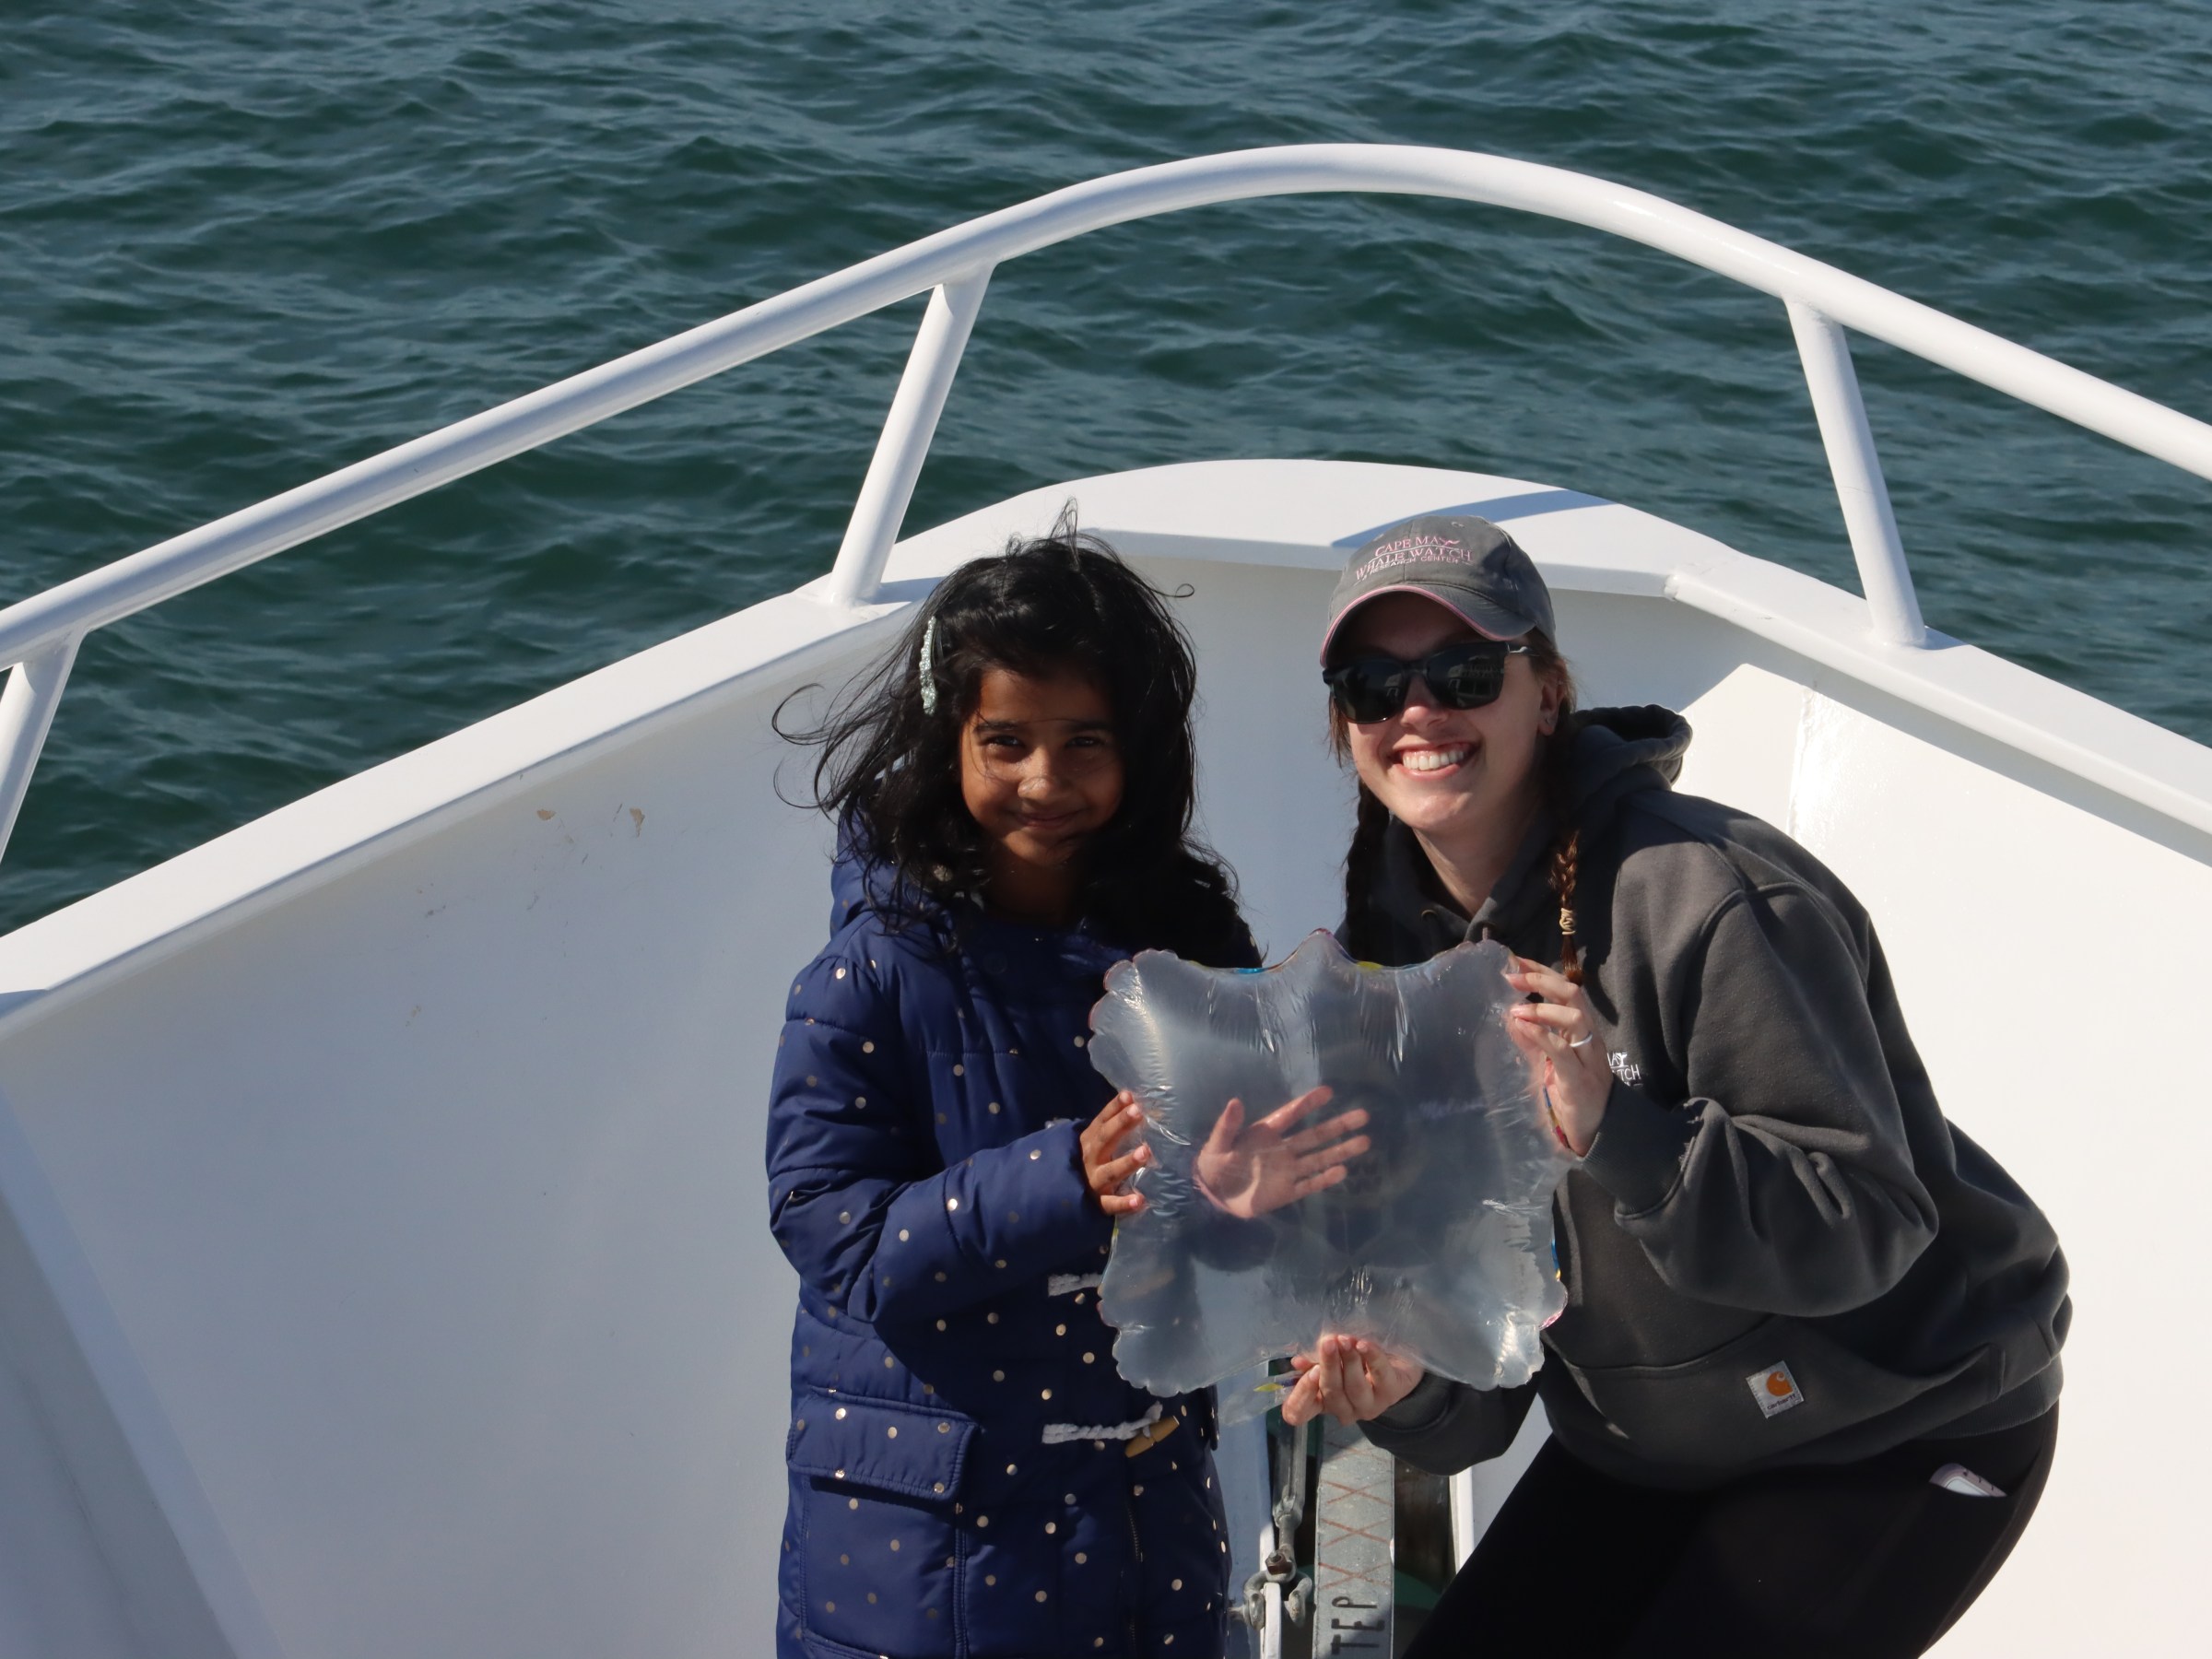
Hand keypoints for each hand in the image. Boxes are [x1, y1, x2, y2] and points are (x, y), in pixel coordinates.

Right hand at [1081, 1091, 1150, 1216]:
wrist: (1061, 1195)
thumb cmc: (1089, 1163)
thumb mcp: (1095, 1142)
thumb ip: (1113, 1125)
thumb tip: (1135, 1102)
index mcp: (1089, 1141)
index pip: (1101, 1121)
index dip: (1114, 1108)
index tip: (1129, 1096)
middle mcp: (1090, 1158)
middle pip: (1105, 1140)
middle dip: (1121, 1125)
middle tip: (1138, 1112)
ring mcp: (1094, 1181)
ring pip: (1110, 1172)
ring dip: (1127, 1162)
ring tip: (1145, 1152)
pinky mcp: (1098, 1203)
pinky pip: (1111, 1204)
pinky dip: (1124, 1203)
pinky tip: (1140, 1200)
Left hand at [1193, 1087, 1369, 1218]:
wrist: (1212, 1196)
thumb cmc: (1214, 1164)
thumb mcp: (1217, 1143)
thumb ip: (1227, 1125)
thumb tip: (1235, 1101)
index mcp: (1265, 1133)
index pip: (1291, 1115)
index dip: (1308, 1103)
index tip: (1329, 1091)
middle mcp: (1282, 1149)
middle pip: (1315, 1136)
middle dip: (1338, 1125)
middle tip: (1363, 1115)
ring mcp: (1287, 1171)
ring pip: (1319, 1158)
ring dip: (1341, 1150)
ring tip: (1364, 1141)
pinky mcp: (1286, 1192)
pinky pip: (1309, 1184)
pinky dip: (1325, 1179)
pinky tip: (1343, 1171)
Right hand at [1280, 1334, 1424, 1425]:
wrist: (1396, 1365)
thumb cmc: (1357, 1362)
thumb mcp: (1333, 1360)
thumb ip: (1314, 1362)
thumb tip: (1297, 1362)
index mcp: (1322, 1403)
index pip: (1299, 1412)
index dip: (1301, 1396)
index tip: (1309, 1372)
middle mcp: (1344, 1410)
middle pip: (1331, 1394)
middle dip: (1329, 1366)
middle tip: (1327, 1343)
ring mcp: (1369, 1406)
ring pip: (1355, 1387)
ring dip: (1348, 1360)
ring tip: (1345, 1340)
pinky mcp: (1390, 1393)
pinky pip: (1379, 1374)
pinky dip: (1370, 1357)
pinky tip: (1363, 1344)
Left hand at [1504, 956, 1612, 1155]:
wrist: (1597, 1133)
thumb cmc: (1571, 1097)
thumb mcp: (1548, 1064)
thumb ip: (1532, 1041)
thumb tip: (1511, 1016)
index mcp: (1581, 1032)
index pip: (1566, 990)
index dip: (1542, 972)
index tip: (1515, 961)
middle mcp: (1589, 1039)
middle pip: (1574, 995)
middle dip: (1542, 980)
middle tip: (1512, 976)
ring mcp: (1588, 1058)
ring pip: (1575, 1018)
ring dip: (1543, 1008)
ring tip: (1516, 1008)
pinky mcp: (1580, 1079)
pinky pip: (1563, 1050)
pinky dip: (1542, 1035)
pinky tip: (1524, 1026)